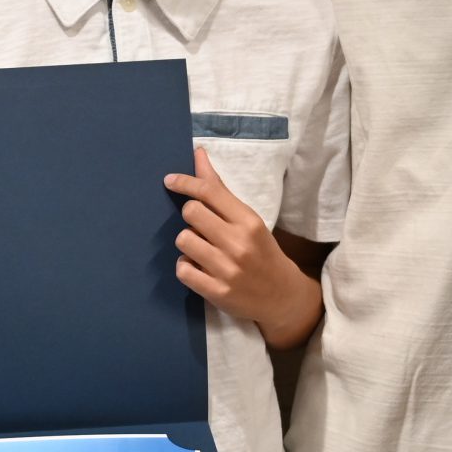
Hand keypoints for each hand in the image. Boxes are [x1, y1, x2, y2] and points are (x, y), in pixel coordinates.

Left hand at [164, 149, 322, 348]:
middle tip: (201, 227)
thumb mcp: (248, 220)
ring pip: (183, 240)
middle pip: (191, 213)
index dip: (185, 183)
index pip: (209, 192)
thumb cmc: (262, 251)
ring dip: (188, 243)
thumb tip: (198, 155)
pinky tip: (198, 268)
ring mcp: (227, 269)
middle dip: (190, 217)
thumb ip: (220, 191)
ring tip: (201, 250)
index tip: (170, 181)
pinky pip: (182, 270)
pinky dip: (186, 267)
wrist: (282, 296)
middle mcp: (238, 243)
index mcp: (248, 221)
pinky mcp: (218, 292)